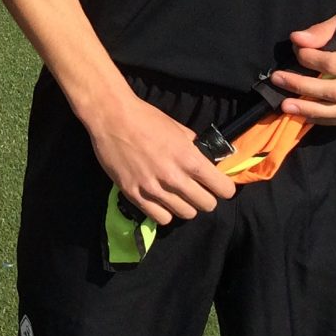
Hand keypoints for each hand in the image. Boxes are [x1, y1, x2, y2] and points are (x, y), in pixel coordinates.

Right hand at [85, 90, 235, 226]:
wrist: (112, 117)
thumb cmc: (147, 118)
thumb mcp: (179, 129)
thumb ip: (194, 148)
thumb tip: (206, 160)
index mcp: (190, 159)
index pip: (224, 189)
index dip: (224, 187)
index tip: (217, 185)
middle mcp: (174, 178)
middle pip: (207, 205)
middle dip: (206, 197)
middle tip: (197, 190)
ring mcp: (154, 189)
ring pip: (186, 214)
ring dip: (186, 205)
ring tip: (177, 196)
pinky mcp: (134, 194)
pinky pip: (161, 218)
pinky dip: (165, 212)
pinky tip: (161, 201)